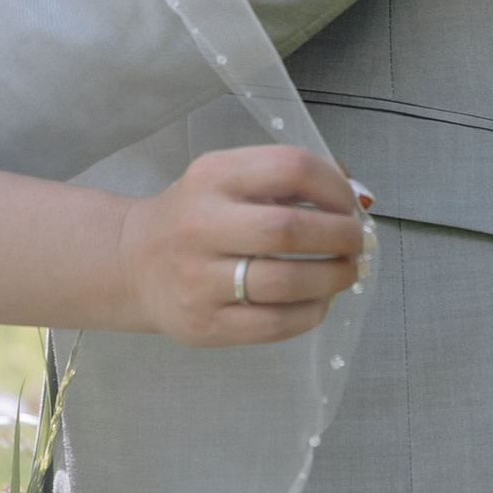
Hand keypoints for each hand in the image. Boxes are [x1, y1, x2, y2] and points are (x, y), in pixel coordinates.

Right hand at [118, 146, 371, 349]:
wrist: (131, 263)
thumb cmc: (197, 216)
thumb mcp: (230, 179)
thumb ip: (291, 180)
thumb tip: (361, 198)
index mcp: (212, 176)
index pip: (289, 168)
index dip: (334, 186)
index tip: (350, 204)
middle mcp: (199, 225)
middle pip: (288, 229)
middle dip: (341, 237)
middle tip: (358, 243)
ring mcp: (198, 279)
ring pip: (286, 281)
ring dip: (334, 277)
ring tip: (347, 273)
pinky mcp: (205, 324)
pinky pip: (276, 323)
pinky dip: (313, 312)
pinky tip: (320, 300)